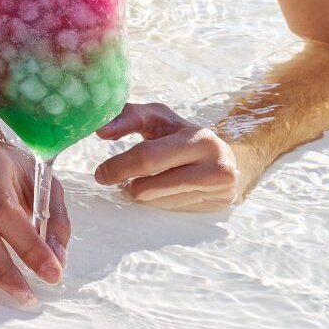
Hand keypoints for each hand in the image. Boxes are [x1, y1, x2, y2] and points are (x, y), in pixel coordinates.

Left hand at [94, 102, 255, 209]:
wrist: (228, 159)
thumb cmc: (183, 135)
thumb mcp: (159, 118)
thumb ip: (130, 117)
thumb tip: (101, 130)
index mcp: (200, 140)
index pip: (149, 157)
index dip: (119, 166)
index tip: (100, 173)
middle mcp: (215, 167)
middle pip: (150, 186)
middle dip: (125, 184)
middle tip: (110, 179)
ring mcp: (219, 192)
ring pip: (157, 203)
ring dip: (140, 194)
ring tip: (141, 180)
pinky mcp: (216, 209)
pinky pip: (170, 211)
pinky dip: (157, 201)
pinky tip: (159, 190)